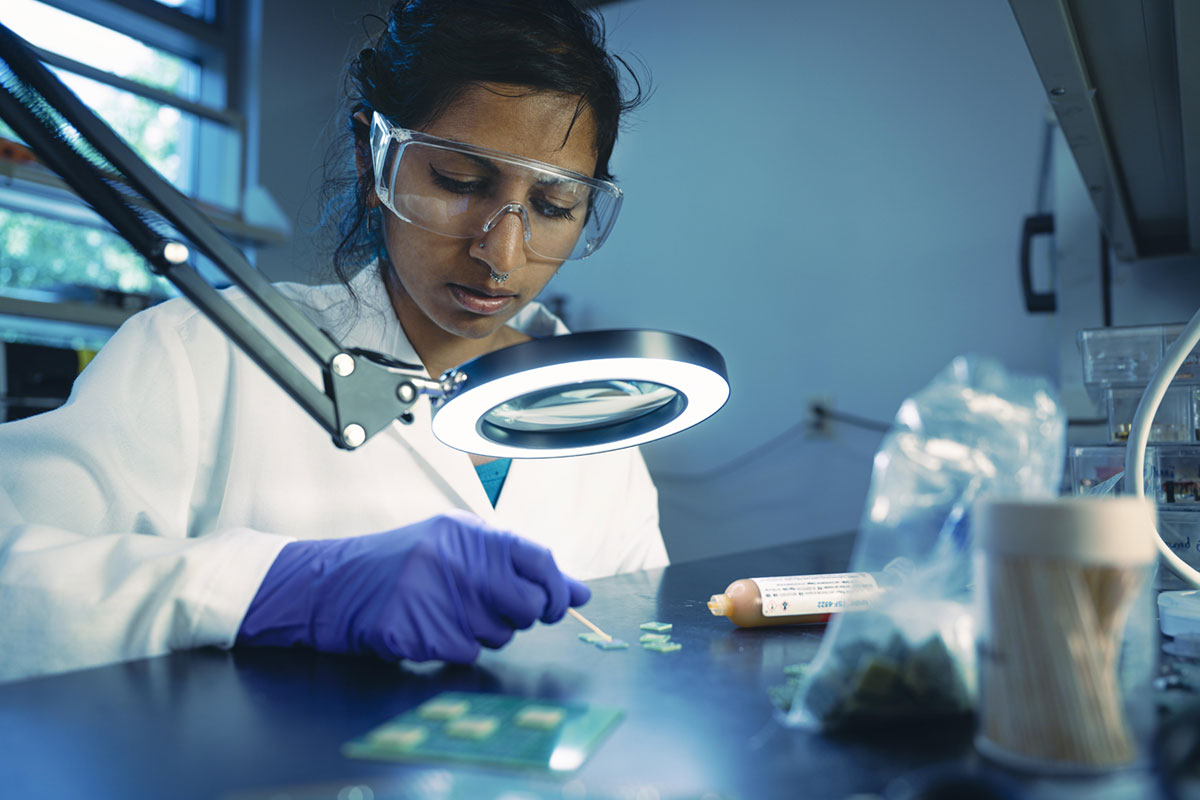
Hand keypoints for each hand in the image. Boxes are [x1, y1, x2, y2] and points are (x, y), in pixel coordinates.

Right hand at [236, 510, 589, 662]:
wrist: (331, 584)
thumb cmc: (401, 564)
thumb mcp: (458, 547)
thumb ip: (520, 565)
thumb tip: (580, 592)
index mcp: (469, 532)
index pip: (539, 558)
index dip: (557, 587)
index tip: (556, 603)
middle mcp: (455, 560)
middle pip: (528, 604)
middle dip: (522, 617)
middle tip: (496, 610)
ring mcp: (434, 596)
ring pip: (500, 635)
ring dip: (485, 633)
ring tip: (450, 612)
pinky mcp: (416, 632)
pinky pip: (466, 654)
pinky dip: (454, 648)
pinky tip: (431, 629)